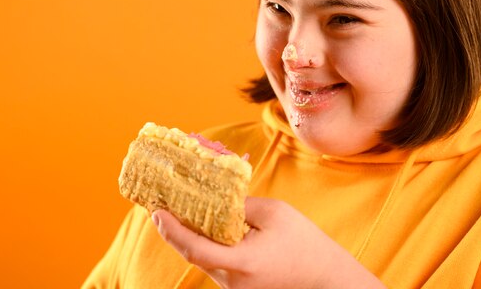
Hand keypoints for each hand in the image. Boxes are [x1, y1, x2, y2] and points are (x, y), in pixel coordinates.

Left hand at [152, 197, 385, 288]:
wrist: (325, 278)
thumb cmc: (303, 243)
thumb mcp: (274, 213)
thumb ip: (241, 206)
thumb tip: (216, 201)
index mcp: (241, 262)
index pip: (194, 248)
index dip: (171, 230)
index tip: (156, 211)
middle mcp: (232, 281)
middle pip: (194, 254)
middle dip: (176, 230)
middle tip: (162, 205)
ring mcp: (235, 288)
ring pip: (204, 260)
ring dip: (192, 237)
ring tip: (183, 211)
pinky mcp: (240, 288)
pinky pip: (217, 265)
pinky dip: (209, 245)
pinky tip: (209, 228)